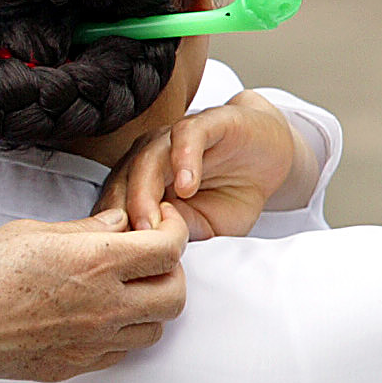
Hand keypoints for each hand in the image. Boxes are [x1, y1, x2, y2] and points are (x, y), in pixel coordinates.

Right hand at [0, 212, 186, 382]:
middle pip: (175, 295)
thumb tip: (116, 223)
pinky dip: (122, 334)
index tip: (160, 223)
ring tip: (125, 291)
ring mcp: (94, 341)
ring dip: (149, 307)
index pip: (168, 248)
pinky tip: (99, 317)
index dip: (174, 230)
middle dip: (171, 273)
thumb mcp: (31, 232)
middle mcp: (106, 305)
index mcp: (97, 262)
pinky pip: (122, 353)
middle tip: (150, 260)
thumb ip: (84, 229)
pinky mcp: (78, 365)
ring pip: (155, 329)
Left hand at [107, 91, 324, 240]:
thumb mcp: (205, 227)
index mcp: (139, 182)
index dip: (112, 232)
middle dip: (123, 216)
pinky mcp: (205, 122)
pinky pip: (186, 136)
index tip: (114, 260)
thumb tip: (153, 249)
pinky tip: (188, 186)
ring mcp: (174, 138)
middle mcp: (150, 158)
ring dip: (146, 192)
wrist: (269, 156)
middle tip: (130, 246)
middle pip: (123, 183)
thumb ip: (178, 232)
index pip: (114, 205)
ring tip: (154, 223)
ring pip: (147, 160)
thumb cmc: (231, 194)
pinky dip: (184, 160)